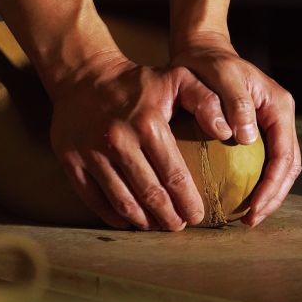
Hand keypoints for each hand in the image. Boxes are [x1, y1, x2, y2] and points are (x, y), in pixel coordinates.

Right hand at [48, 52, 229, 230]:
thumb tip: (229, 131)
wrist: (84, 75)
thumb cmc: (138, 82)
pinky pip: (95, 199)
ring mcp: (92, 153)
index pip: (174, 175)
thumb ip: (206, 100)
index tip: (197, 216)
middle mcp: (119, 141)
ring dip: (143, 221)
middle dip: (169, 217)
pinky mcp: (72, 162)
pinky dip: (114, 215)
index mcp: (148, 124)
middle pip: (150, 194)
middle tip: (179, 226)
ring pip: (123, 202)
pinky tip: (129, 220)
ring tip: (157, 226)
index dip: (188, 201)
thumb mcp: (177, 78)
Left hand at [170, 32, 300, 226]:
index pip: (285, 156)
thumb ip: (235, 102)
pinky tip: (232, 200)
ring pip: (278, 169)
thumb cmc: (208, 62)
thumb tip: (247, 139)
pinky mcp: (255, 132)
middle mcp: (280, 118)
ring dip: (266, 195)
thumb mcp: (222, 75)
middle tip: (250, 221)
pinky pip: (261, 163)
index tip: (254, 210)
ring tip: (245, 218)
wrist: (202, 50)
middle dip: (273, 198)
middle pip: (288, 168)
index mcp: (279, 107)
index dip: (272, 187)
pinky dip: (252, 184)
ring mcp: (270, 125)